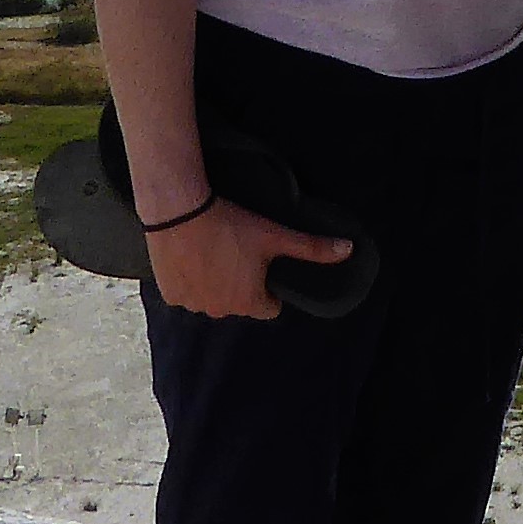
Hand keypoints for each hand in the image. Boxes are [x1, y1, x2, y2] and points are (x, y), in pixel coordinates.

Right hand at [154, 196, 354, 322]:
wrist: (180, 212)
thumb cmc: (231, 225)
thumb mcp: (275, 235)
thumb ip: (312, 248)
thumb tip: (350, 250)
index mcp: (249, 304)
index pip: (269, 308)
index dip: (269, 289)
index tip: (262, 266)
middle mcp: (221, 311)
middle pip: (240, 303)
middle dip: (242, 285)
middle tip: (238, 253)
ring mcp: (193, 305)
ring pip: (213, 299)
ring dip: (216, 284)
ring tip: (215, 253)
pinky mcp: (171, 295)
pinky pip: (189, 293)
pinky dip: (192, 281)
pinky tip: (194, 258)